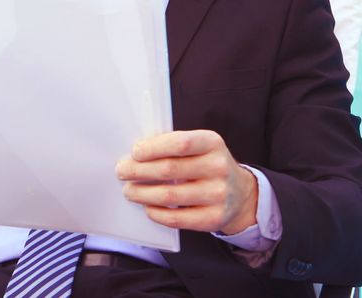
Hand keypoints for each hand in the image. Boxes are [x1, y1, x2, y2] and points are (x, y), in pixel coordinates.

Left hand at [116, 129, 258, 233]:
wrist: (240, 194)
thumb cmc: (207, 165)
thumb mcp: (199, 147)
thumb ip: (172, 146)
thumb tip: (136, 154)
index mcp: (212, 143)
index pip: (180, 143)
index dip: (153, 148)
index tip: (135, 152)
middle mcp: (219, 167)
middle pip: (170, 169)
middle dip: (138, 170)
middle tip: (122, 171)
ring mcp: (218, 194)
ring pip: (169, 195)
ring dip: (142, 193)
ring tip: (129, 190)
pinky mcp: (213, 218)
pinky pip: (176, 218)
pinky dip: (156, 213)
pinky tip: (148, 207)